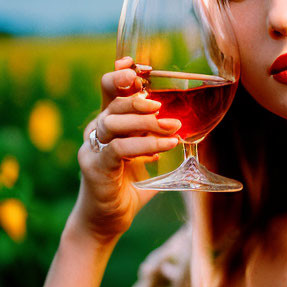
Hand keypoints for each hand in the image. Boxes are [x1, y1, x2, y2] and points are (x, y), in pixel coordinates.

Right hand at [68, 57, 180, 245]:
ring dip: (146, 123)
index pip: (109, 90)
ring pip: (114, 123)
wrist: (106, 221)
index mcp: (108, 123)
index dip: (120, 74)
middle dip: (139, 99)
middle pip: (113, 102)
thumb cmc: (127, 187)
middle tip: (162, 105)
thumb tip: (193, 127)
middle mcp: (96, 131)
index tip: (140, 66)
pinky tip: (166, 146)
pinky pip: (119, 149)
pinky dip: (144, 145)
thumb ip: (161, 140)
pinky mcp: (95, 168)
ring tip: (173, 127)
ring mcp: (92, 149)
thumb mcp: (147, 157)